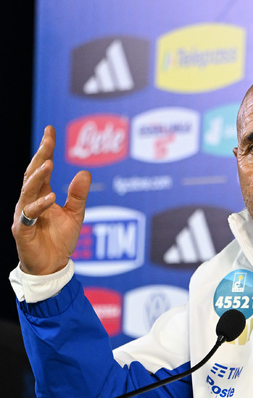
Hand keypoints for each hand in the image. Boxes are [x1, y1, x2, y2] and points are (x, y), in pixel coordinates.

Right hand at [12, 125, 91, 274]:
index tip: (50, 130)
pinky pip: (28, 215)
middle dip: (39, 155)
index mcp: (41, 194)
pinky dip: (39, 205)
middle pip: (32, 174)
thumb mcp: (75, 214)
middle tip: (47, 139)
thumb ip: (79, 195)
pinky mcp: (22, 230)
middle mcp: (30, 201)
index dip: (45, 148)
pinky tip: (51, 198)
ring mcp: (24, 215)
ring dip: (37, 177)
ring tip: (48, 163)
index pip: (41, 167)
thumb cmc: (60, 240)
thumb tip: (84, 172)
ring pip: (26, 191)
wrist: (52, 267)